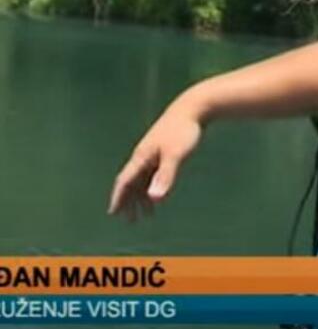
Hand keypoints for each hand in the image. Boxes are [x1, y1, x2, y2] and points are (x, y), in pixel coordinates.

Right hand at [107, 100, 203, 220]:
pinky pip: (153, 173)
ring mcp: (154, 152)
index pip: (125, 181)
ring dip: (142, 196)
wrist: (193, 108)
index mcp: (142, 157)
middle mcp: (144, 155)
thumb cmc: (184, 131)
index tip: (113, 213)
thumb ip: (166, 176)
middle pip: (132, 182)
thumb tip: (155, 199)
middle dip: (129, 202)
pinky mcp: (164, 150)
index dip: (119, 198)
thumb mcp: (176, 155)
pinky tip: (159, 194)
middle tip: (130, 221)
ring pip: (143, 179)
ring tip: (147, 214)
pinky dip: (153, 186)